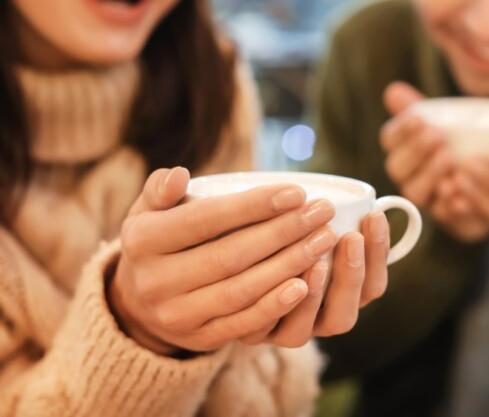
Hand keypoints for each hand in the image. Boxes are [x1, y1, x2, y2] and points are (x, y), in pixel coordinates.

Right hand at [109, 167, 340, 353]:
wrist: (140, 303)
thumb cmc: (160, 241)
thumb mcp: (148, 211)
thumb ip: (161, 189)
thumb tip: (179, 174)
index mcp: (142, 241)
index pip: (205, 219)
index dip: (254, 206)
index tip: (298, 193)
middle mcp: (155, 281)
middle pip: (230, 255)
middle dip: (283, 232)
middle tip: (322, 213)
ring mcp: (177, 315)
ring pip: (241, 290)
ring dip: (288, 265)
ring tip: (324, 241)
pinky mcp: (200, 338)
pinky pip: (243, 324)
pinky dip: (275, 306)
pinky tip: (306, 285)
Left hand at [248, 211, 390, 347]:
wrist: (227, 264)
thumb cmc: (275, 233)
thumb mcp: (309, 224)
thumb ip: (330, 220)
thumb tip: (368, 197)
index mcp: (340, 300)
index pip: (371, 287)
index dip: (378, 254)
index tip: (374, 216)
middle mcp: (314, 322)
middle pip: (343, 318)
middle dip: (351, 277)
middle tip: (350, 238)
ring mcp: (281, 331)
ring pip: (304, 333)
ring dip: (314, 296)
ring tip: (318, 262)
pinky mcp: (249, 332)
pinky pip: (261, 330)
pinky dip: (275, 305)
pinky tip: (281, 280)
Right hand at [380, 82, 455, 207]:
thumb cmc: (466, 142)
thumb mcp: (449, 121)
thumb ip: (420, 108)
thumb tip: (393, 91)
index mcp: (405, 149)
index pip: (390, 140)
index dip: (401, 130)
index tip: (419, 118)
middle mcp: (410, 176)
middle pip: (397, 168)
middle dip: (415, 151)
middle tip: (437, 135)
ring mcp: (429, 199)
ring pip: (415, 193)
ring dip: (429, 176)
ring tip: (449, 159)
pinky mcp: (452, 218)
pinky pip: (445, 216)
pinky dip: (451, 206)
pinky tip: (462, 194)